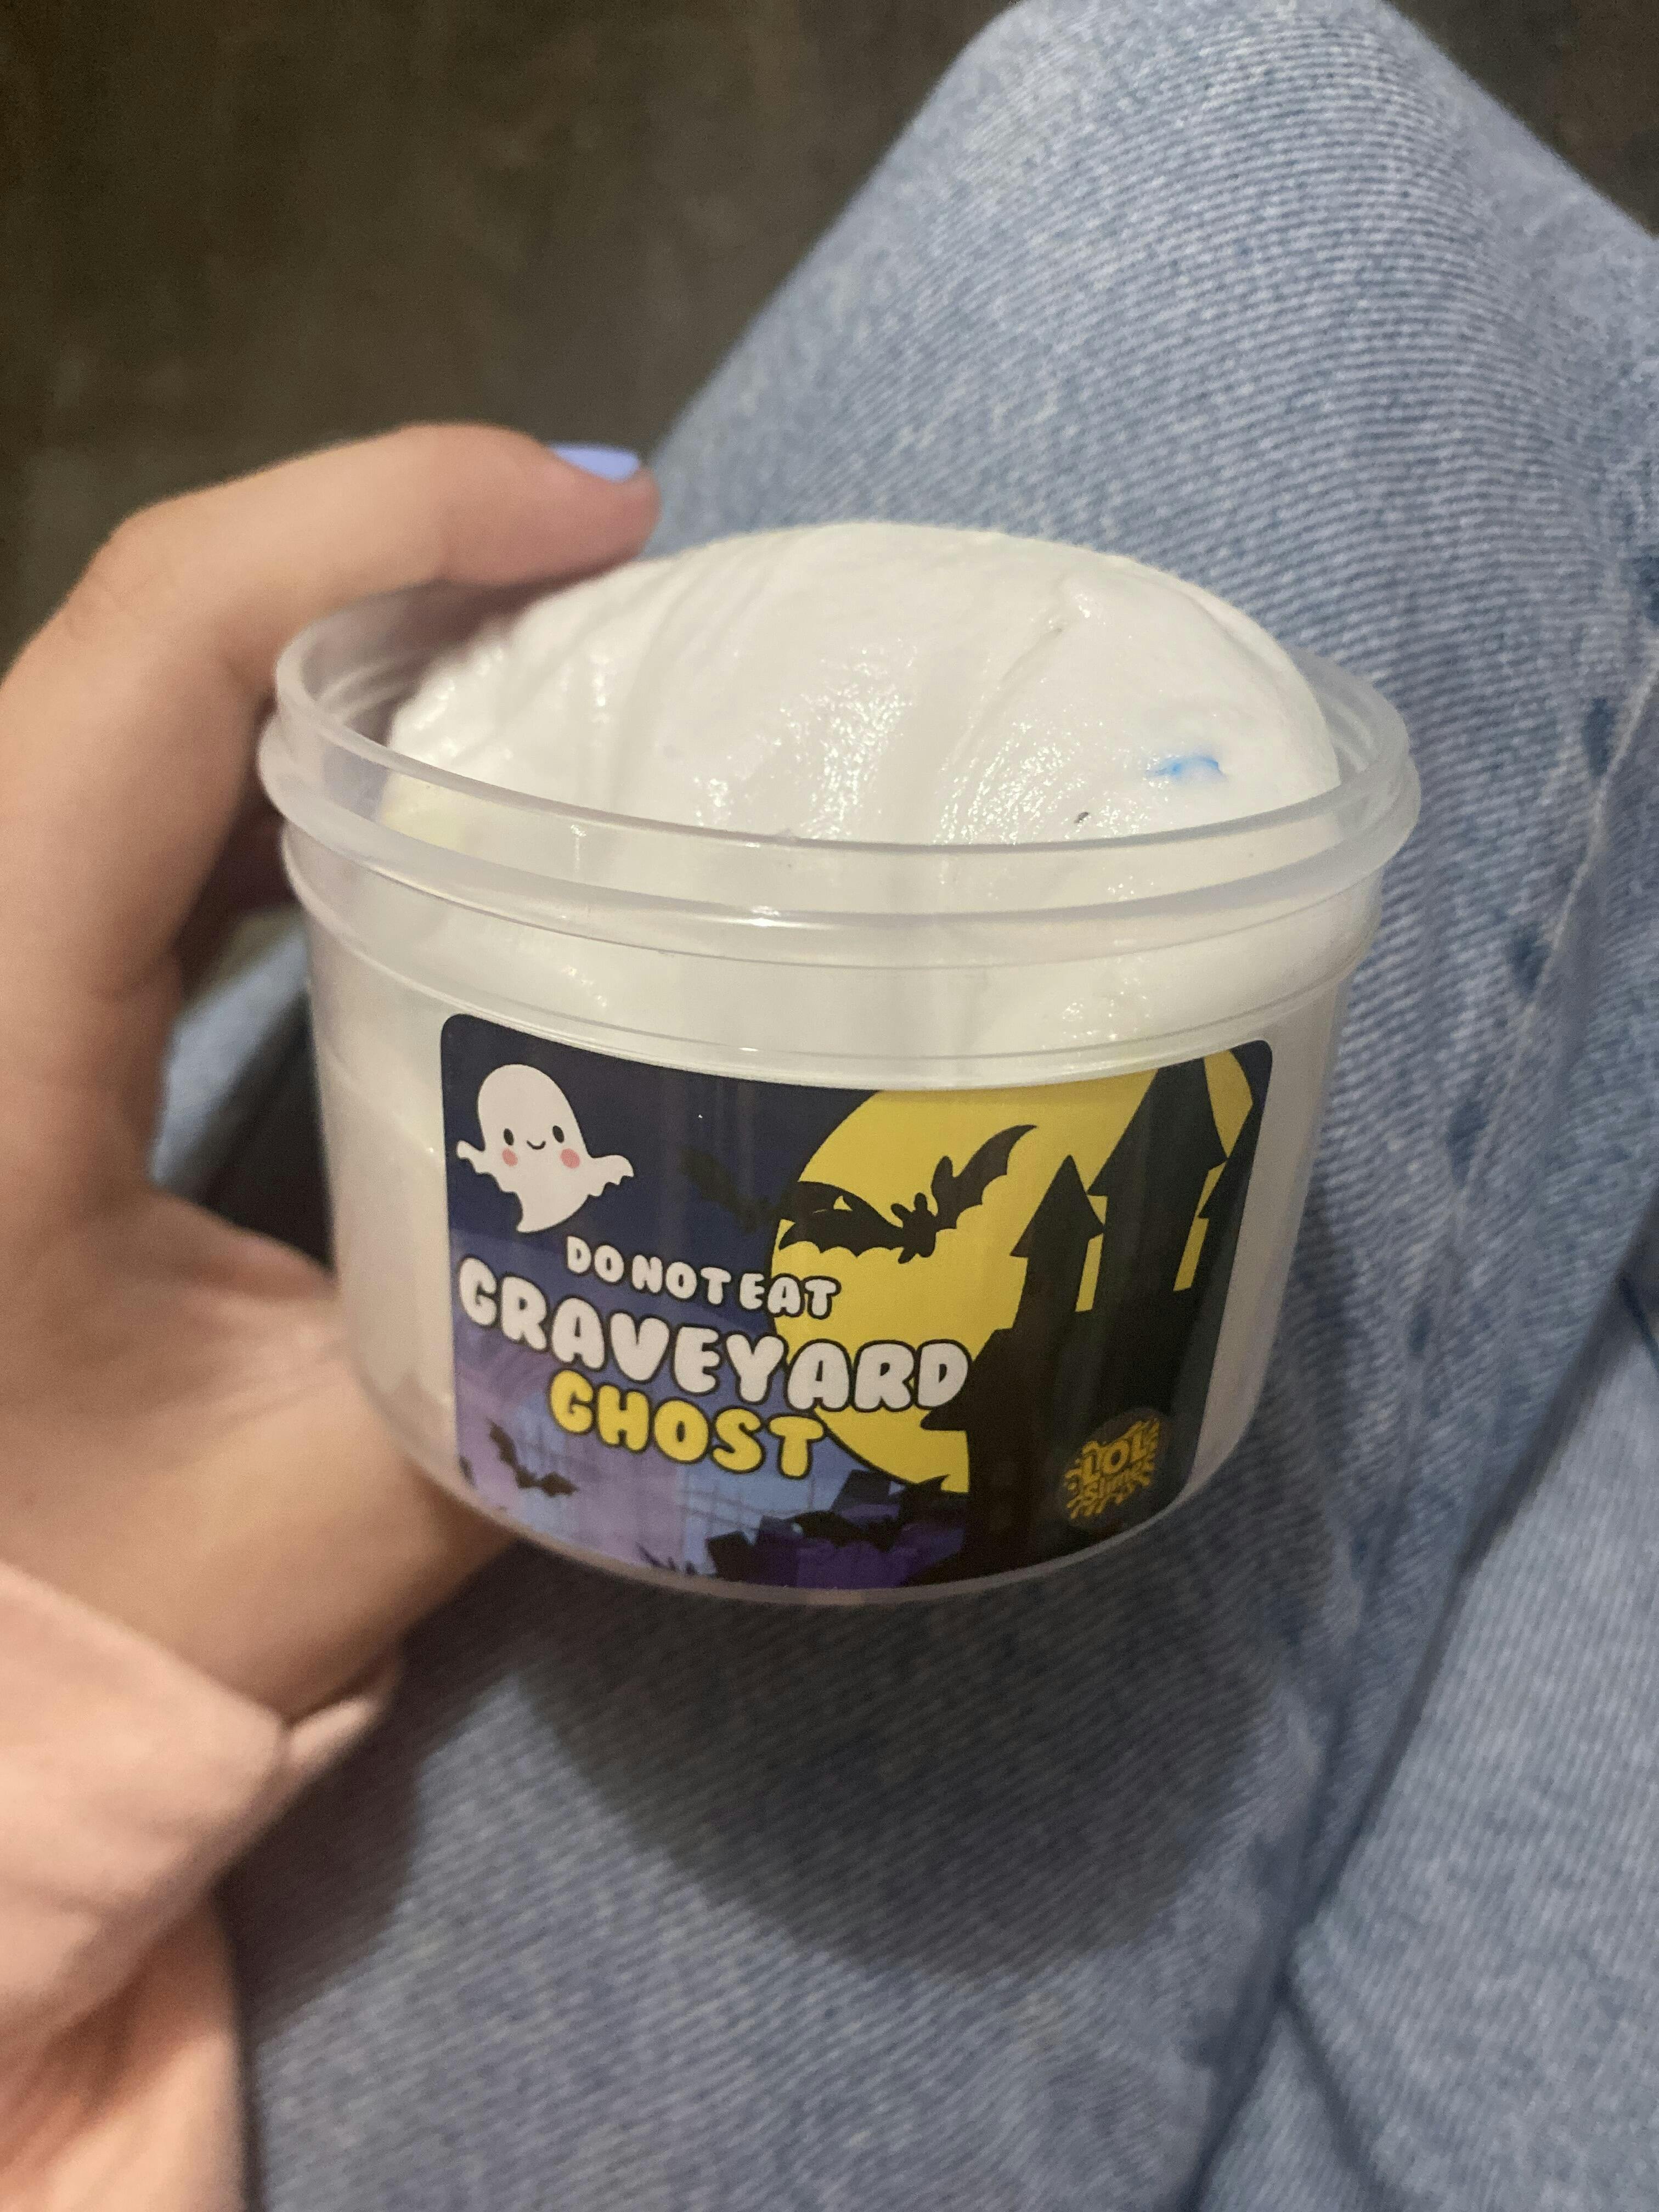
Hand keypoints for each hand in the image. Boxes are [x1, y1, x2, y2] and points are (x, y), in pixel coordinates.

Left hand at [0, 427, 658, 1718]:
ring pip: (125, 708)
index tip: (610, 513)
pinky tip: (409, 797)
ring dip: (337, 652)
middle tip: (623, 591)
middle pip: (141, 640)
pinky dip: (270, 764)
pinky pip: (119, 810)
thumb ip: (548, 1310)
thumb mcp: (357, 1482)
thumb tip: (731, 1167)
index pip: (150, 658)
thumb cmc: (85, 1631)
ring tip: (549, 666)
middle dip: (391, 560)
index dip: (382, 516)